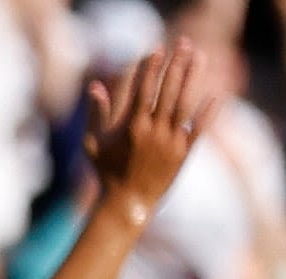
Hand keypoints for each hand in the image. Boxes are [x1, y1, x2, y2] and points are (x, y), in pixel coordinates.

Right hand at [87, 40, 217, 221]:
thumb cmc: (107, 173)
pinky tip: (216, 95)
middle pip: (167, 91)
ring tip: (200, 57)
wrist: (126, 205)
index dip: (151, 68)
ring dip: (194, 78)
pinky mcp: (183, 154)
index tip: (157, 49)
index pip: (143, 90)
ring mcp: (170, 142)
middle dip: (176, 65)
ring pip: (185, 104)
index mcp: (130, 127)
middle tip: (184, 43)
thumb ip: (95, 114)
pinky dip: (208, 112)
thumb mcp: (93, 143)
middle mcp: (152, 131)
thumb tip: (95, 86)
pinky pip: (199, 128)